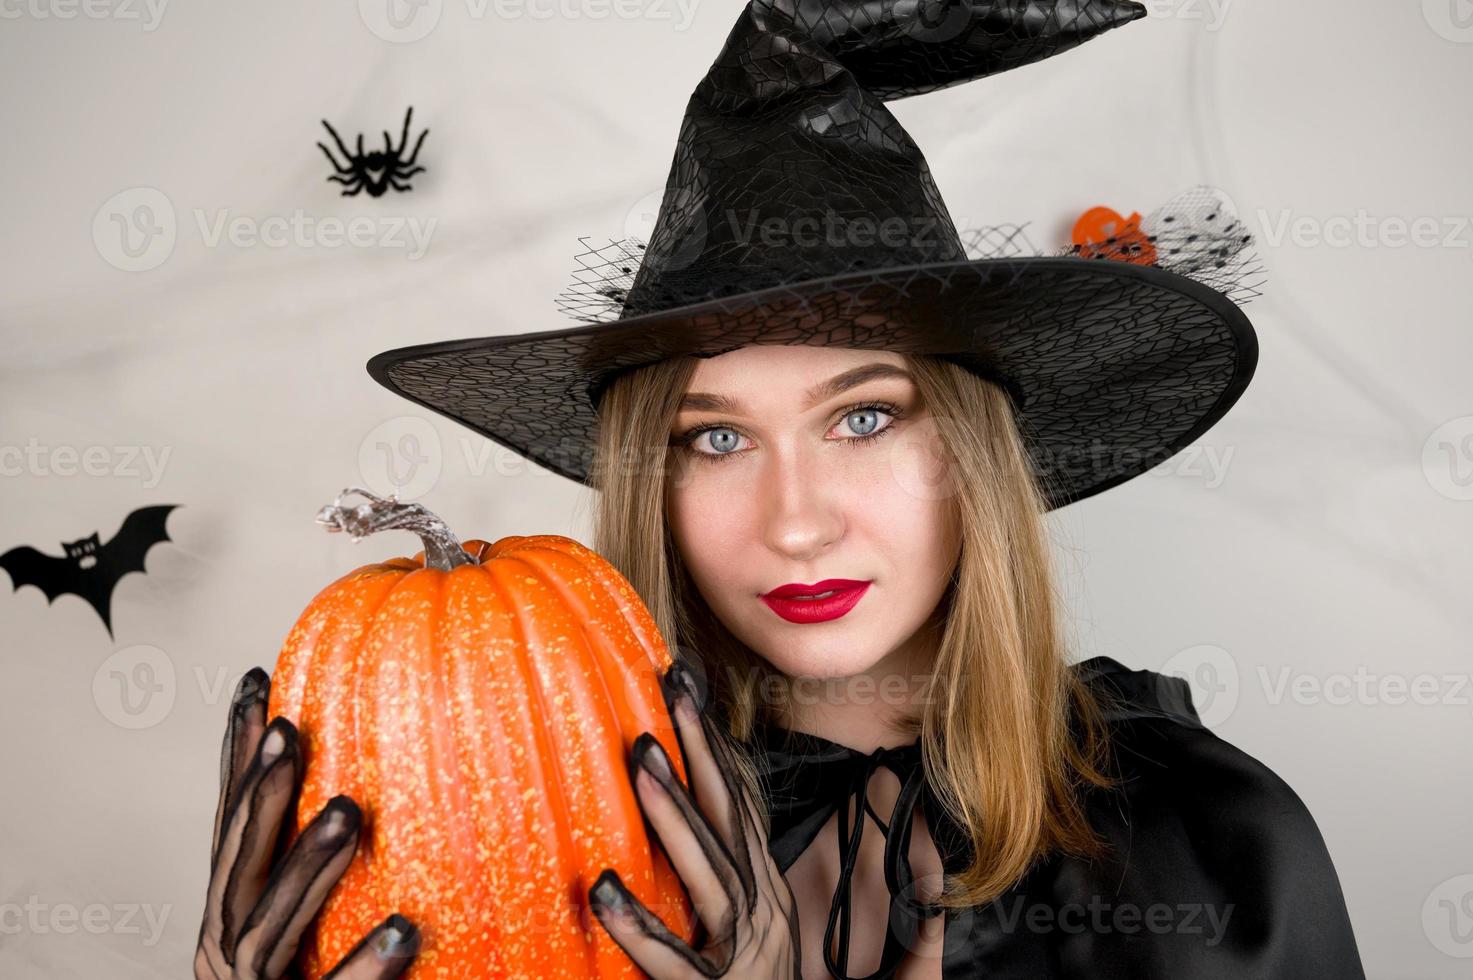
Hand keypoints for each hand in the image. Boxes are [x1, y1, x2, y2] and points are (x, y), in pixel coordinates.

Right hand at [194, 667, 420, 978]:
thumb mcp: (297, 924)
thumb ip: (316, 866)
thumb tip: (374, 784)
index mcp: (231, 918)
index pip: (228, 827)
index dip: (234, 758)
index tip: (252, 683)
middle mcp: (229, 952)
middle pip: (238, 863)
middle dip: (257, 794)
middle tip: (290, 728)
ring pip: (272, 926)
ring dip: (308, 868)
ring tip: (349, 812)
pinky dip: (364, 968)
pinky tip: (408, 934)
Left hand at [589, 659, 800, 977]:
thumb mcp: (752, 933)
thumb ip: (727, 883)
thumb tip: (687, 830)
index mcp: (766, 893)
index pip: (741, 805)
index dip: (717, 745)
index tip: (688, 685)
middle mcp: (763, 914)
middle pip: (730, 822)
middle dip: (702, 753)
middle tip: (670, 691)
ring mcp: (743, 955)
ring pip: (710, 876)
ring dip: (676, 817)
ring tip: (641, 760)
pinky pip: (674, 961)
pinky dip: (639, 926)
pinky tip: (601, 891)